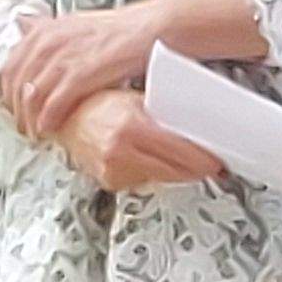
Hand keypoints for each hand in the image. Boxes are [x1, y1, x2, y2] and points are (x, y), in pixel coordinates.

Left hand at [0, 2, 161, 138]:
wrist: (152, 28)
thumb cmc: (121, 30)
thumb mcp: (75, 24)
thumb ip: (48, 31)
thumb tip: (24, 26)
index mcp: (44, 31)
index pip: (10, 67)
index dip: (8, 93)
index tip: (14, 107)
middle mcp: (48, 42)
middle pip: (17, 84)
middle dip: (17, 110)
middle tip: (24, 125)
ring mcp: (62, 58)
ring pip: (32, 96)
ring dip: (30, 118)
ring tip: (36, 132)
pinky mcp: (80, 74)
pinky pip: (54, 102)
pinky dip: (48, 118)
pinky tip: (49, 128)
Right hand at [56, 85, 222, 194]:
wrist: (63, 116)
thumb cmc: (99, 102)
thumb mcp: (138, 100)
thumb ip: (167, 115)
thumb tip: (201, 126)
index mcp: (131, 128)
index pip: (183, 154)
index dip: (206, 159)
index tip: (218, 160)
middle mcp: (120, 152)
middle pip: (177, 171)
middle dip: (196, 168)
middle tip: (208, 161)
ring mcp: (113, 170)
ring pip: (164, 178)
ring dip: (176, 170)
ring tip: (176, 155)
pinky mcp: (110, 181)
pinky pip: (145, 180)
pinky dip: (154, 172)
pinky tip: (149, 158)